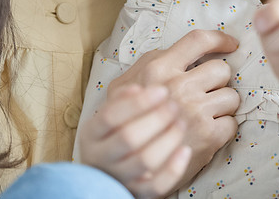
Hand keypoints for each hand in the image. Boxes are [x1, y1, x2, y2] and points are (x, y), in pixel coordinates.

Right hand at [77, 84, 190, 198]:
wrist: (108, 173)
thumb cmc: (115, 133)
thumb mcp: (110, 114)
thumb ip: (122, 99)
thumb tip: (137, 89)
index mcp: (92, 134)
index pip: (110, 117)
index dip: (138, 103)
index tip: (162, 90)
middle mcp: (102, 158)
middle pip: (129, 138)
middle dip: (157, 118)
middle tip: (175, 105)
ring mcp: (119, 178)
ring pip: (144, 161)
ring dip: (168, 139)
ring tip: (181, 122)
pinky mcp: (138, 193)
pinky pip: (156, 186)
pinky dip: (173, 169)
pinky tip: (186, 150)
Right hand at [108, 29, 239, 189]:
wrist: (120, 168)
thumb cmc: (123, 121)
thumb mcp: (124, 85)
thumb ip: (151, 62)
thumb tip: (181, 50)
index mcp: (159, 69)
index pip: (198, 40)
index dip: (220, 39)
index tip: (230, 44)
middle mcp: (178, 88)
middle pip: (222, 69)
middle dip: (218, 79)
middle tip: (206, 90)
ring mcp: (195, 113)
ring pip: (232, 96)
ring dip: (223, 104)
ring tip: (206, 112)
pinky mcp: (208, 137)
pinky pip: (232, 122)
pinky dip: (224, 126)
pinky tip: (208, 130)